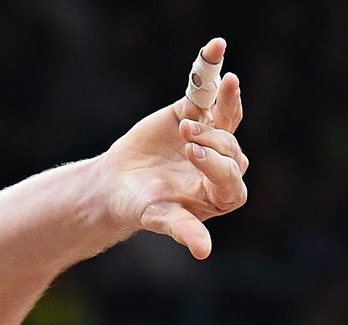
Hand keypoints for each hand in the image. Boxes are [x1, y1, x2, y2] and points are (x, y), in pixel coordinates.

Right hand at [99, 38, 247, 259]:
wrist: (117, 184)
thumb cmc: (140, 207)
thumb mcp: (159, 218)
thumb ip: (184, 230)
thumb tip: (204, 253)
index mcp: (222, 194)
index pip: (231, 179)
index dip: (216, 164)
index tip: (191, 153)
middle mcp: (224, 164)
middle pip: (229, 147)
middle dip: (208, 140)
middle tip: (184, 135)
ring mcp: (211, 135)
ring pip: (228, 116)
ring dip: (224, 103)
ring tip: (210, 96)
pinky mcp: (195, 112)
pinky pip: (208, 91)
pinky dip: (211, 71)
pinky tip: (216, 48)